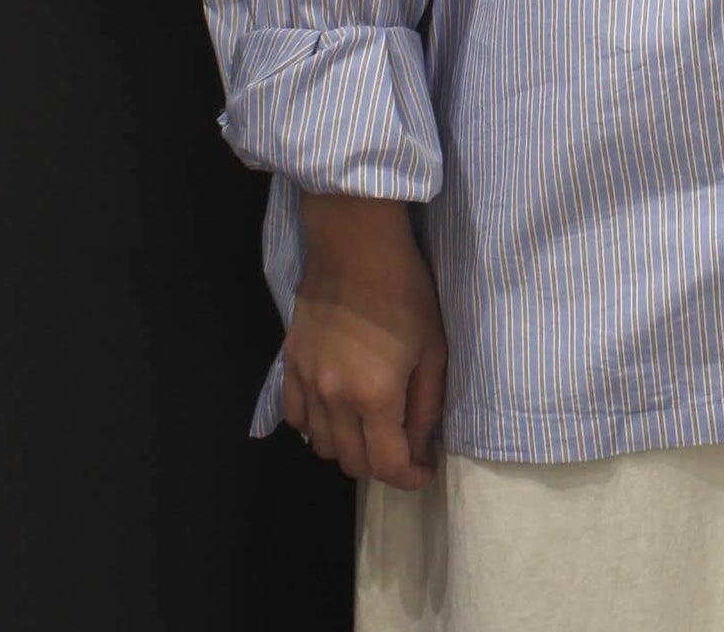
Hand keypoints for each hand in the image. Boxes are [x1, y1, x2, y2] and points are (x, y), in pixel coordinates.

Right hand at [285, 193, 446, 491]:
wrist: (355, 246)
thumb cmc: (405, 291)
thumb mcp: (433, 348)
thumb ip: (426, 406)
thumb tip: (419, 448)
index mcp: (374, 396)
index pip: (387, 466)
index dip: (410, 478)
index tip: (425, 470)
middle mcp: (334, 399)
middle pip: (352, 464)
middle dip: (382, 465)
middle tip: (402, 446)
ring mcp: (306, 383)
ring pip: (321, 447)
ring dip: (349, 449)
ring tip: (371, 428)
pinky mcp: (289, 365)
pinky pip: (296, 418)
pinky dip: (316, 427)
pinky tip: (336, 411)